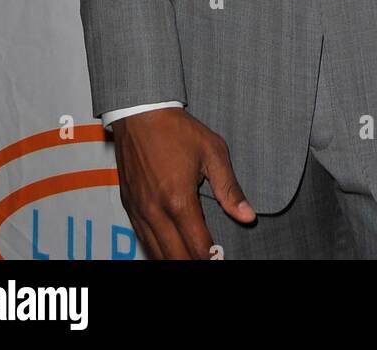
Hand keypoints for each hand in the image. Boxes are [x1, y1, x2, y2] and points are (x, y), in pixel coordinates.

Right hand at [111, 107, 254, 258]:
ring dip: (175, 259)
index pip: (198, 246)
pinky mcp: (129, 206)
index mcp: (178, 200)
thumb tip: (248, 215)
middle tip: (210, 258)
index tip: (221, 258)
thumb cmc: (176, 129)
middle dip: (194, 262)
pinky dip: (157, 249)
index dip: (212, 258)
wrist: (140, 113)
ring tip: (192, 258)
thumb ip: (230, 189)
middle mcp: (156, 211)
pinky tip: (169, 249)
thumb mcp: (212, 153)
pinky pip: (142, 238)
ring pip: (156, 253)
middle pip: (175, 257)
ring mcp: (139, 211)